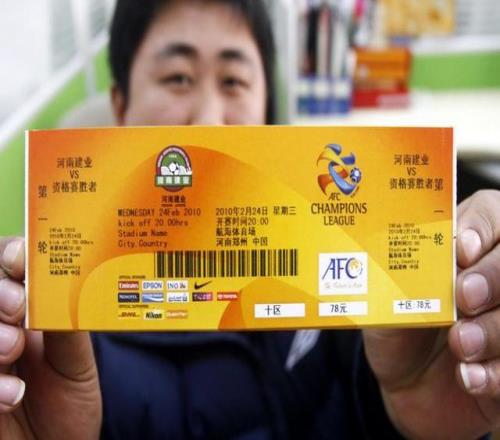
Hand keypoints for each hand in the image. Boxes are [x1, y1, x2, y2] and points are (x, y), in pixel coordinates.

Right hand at [0, 237, 101, 438]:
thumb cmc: (68, 401)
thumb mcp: (76, 363)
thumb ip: (66, 327)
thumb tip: (67, 284)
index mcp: (24, 310)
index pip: (7, 265)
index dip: (9, 254)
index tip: (20, 259)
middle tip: (18, 307)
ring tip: (12, 350)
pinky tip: (10, 396)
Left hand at [363, 190, 499, 438]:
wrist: (405, 387)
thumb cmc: (397, 332)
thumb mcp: (384, 300)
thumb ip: (395, 274)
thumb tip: (401, 250)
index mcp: (464, 251)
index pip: (491, 211)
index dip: (483, 225)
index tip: (462, 250)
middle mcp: (492, 278)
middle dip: (494, 275)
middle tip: (464, 297)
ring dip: (494, 330)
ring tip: (460, 346)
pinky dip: (498, 372)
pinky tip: (470, 377)